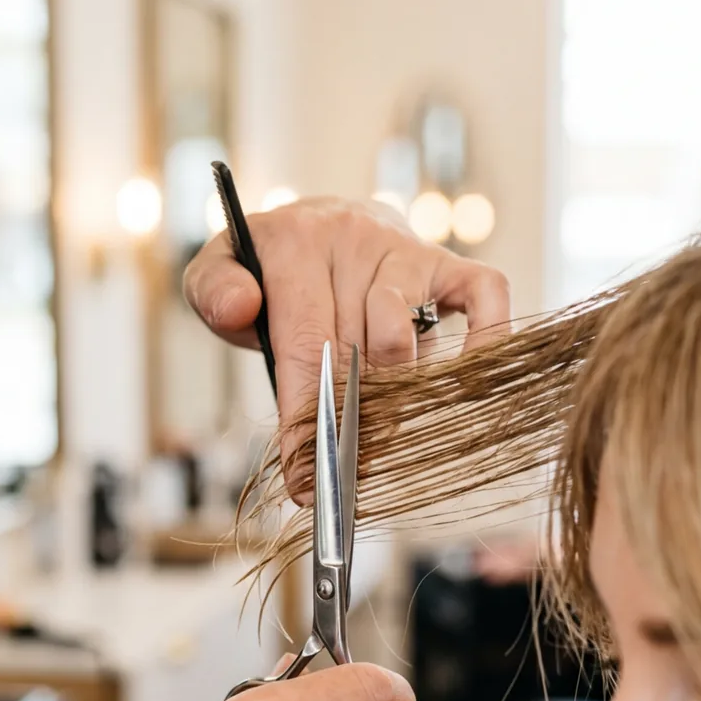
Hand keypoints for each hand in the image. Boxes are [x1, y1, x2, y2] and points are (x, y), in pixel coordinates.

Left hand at [183, 195, 509, 445]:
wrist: (321, 223)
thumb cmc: (272, 269)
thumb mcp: (223, 269)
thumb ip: (214, 291)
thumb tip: (239, 311)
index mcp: (295, 243)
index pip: (304, 341)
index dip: (306, 416)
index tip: (305, 477)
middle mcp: (355, 238)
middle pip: (356, 350)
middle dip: (346, 420)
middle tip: (339, 468)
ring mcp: (406, 250)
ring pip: (406, 335)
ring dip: (392, 394)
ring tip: (375, 427)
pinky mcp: (449, 261)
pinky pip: (486, 293)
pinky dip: (485, 340)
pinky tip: (461, 384)